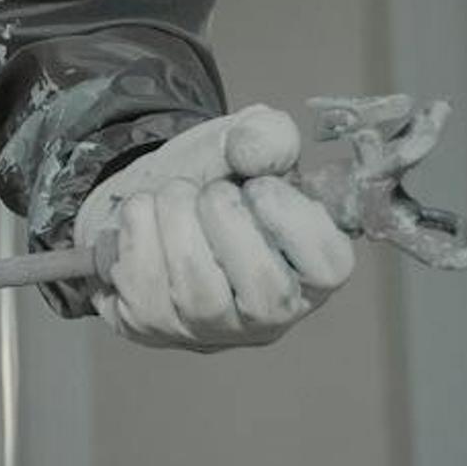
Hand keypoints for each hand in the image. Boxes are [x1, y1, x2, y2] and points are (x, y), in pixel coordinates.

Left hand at [71, 105, 355, 350]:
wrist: (146, 198)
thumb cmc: (209, 180)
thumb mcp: (245, 145)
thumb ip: (264, 136)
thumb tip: (252, 151)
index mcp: (307, 270)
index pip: (328, 269)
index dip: (292, 219)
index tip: (258, 186)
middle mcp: (265, 316)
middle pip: (265, 292)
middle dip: (225, 216)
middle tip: (210, 190)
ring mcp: (207, 329)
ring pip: (198, 290)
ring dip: (176, 217)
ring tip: (174, 195)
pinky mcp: (151, 327)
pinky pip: (142, 285)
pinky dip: (137, 230)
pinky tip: (144, 215)